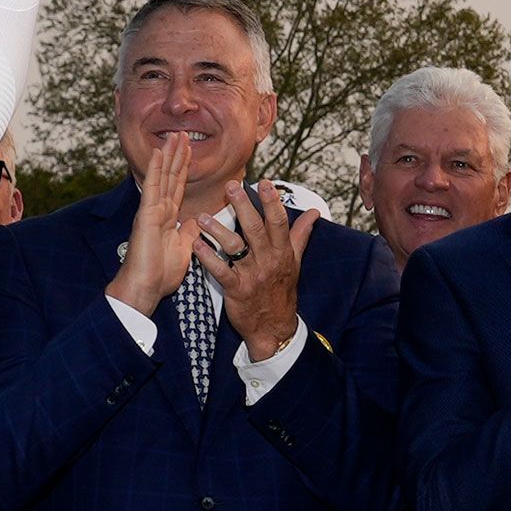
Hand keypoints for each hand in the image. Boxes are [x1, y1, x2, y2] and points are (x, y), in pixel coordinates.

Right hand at [107, 134, 196, 315]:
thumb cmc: (160, 274)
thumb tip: (198, 221)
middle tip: (182, 133)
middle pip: (171, 176)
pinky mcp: (146, 213)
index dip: (184, 168)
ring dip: (169, 155)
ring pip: (162, 176)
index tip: (189, 150)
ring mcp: (151, 209)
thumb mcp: (184, 250)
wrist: (144, 287)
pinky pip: (153, 186)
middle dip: (177, 155)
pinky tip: (159, 152)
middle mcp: (159, 209)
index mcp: (168, 218)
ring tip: (174, 135)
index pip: (178, 187)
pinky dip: (155, 168)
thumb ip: (190, 233)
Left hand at [198, 182, 315, 360]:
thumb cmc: (282, 289)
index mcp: (282, 252)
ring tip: (202, 217)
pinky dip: (207, 257)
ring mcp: (252, 275)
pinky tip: (196, 244)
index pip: (279, 223)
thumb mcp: (295, 261)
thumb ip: (300, 234)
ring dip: (217, 230)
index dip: (272, 202)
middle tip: (231, 186)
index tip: (265, 183)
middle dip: (243, 206)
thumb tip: (314, 212)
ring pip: (235, 247)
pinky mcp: (236, 290)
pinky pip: (220, 271)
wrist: (274, 327)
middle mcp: (268, 261)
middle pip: (255, 229)